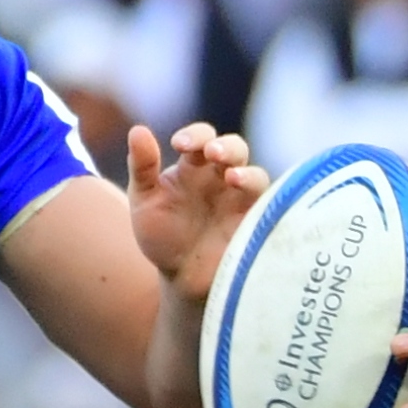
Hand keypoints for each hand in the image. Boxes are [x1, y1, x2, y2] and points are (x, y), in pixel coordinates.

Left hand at [125, 122, 263, 304]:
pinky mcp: (257, 223)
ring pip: (256, 175)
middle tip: (212, 153)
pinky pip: (270, 207)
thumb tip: (137, 130)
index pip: (201, 138)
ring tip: (232, 178)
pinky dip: (264, 201)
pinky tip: (249, 206)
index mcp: (195, 166)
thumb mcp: (144, 200)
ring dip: (247, 173)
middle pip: (235, 148)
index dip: (195, 135)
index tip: (179, 144)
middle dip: (226, 147)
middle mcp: (222, 177)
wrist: (182, 277)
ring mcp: (242, 200)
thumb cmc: (162, 236)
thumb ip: (142, 166)